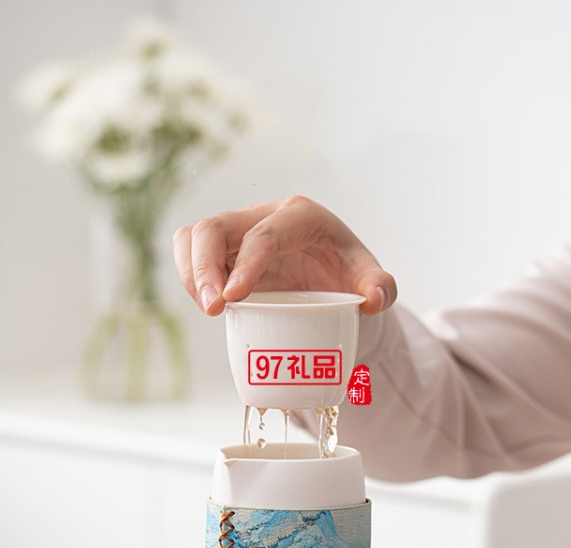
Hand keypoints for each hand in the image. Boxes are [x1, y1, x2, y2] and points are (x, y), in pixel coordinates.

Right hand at [172, 195, 396, 315]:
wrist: (331, 274)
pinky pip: (190, 250)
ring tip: (209, 308)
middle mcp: (264, 217)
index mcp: (301, 217)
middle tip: (214, 309)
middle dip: (205, 267)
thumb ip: (382, 287)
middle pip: (216, 227)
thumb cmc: (347, 273)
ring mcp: (239, 232)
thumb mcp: (369, 279)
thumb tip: (374, 300)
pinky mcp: (223, 251)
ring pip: (195, 235)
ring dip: (191, 271)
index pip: (265, 234)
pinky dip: (188, 275)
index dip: (246, 264)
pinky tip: (207, 303)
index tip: (234, 298)